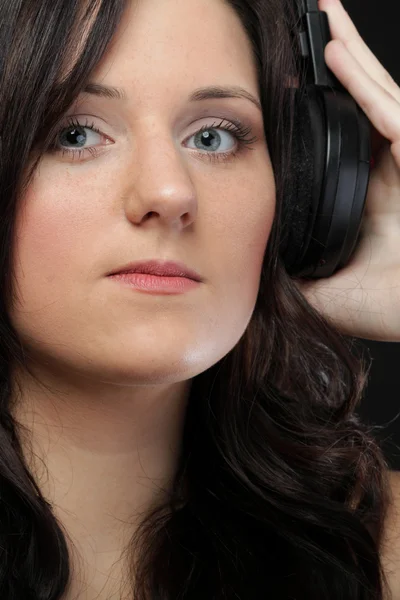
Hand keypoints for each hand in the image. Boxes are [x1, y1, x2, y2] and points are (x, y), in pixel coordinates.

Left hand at [294, 0, 399, 341]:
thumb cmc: (389, 306)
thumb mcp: (321, 288)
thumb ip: (289, 272)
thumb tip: (247, 263)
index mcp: (364, 200)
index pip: (331, 147)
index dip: (307, 120)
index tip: (276, 98)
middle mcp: (387, 172)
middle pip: (353, 110)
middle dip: (328, 74)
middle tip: (299, 41)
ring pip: (370, 96)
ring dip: (346, 56)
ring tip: (318, 19)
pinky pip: (387, 109)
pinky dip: (360, 79)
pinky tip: (335, 50)